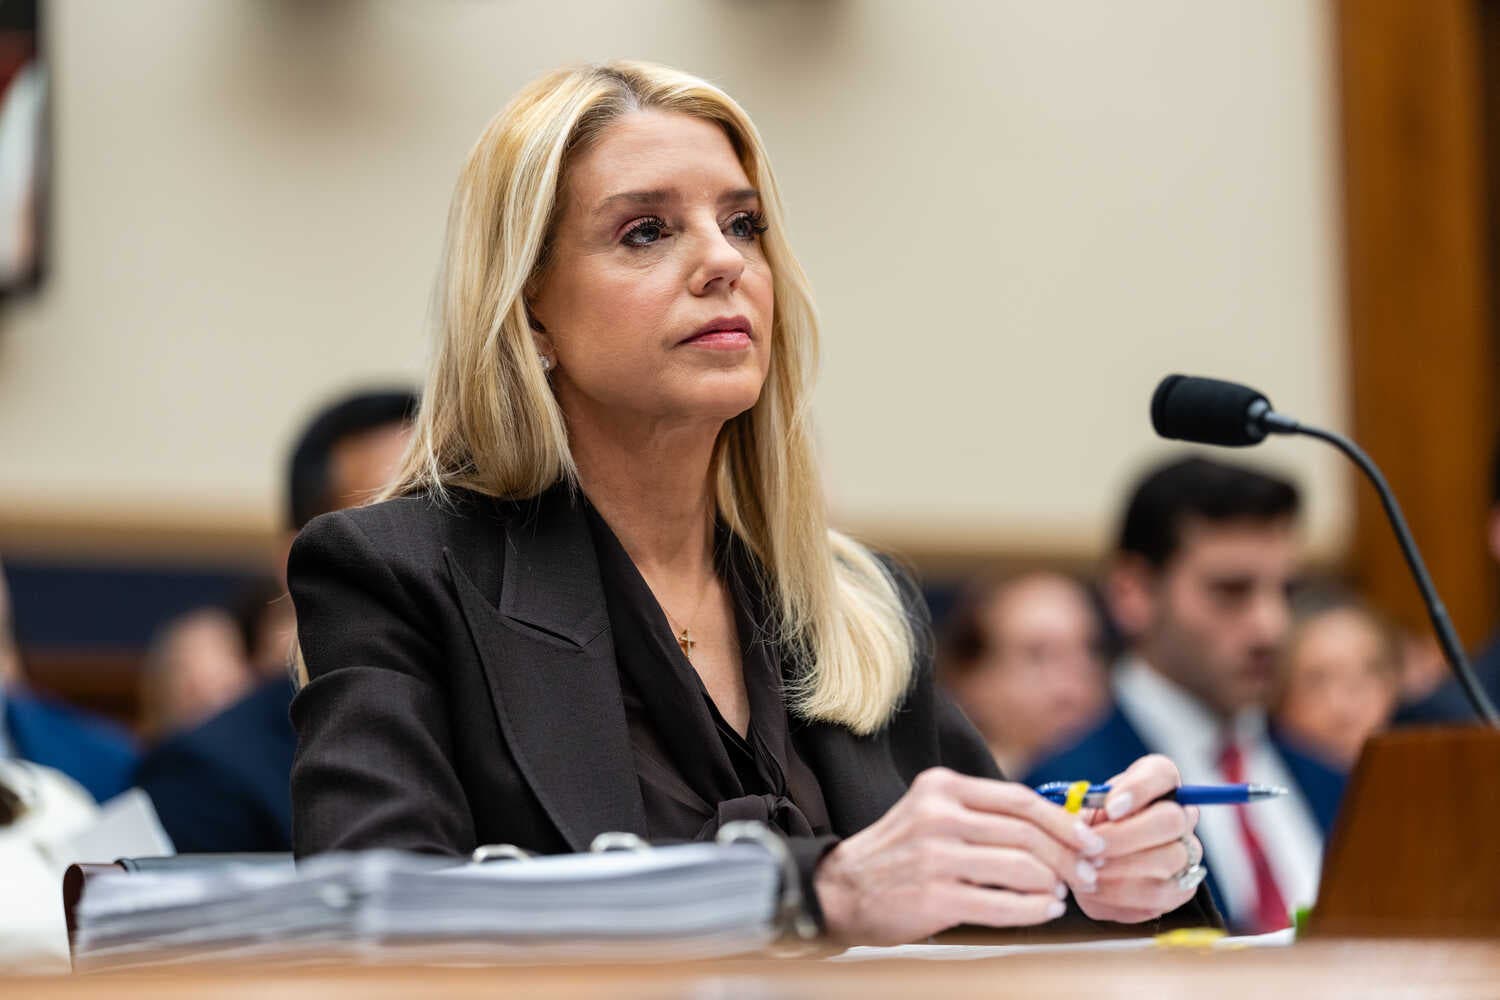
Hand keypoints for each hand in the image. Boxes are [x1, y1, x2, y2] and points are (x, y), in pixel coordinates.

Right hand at [812, 767, 1108, 944]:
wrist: (841, 890)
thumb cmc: (898, 855)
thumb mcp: (932, 813)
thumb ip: (983, 814)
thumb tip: (1055, 827)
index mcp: (942, 787)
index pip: (1021, 799)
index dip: (1064, 822)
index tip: (1088, 840)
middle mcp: (939, 814)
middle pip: (1027, 833)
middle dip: (1069, 856)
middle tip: (1087, 873)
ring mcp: (936, 856)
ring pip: (1021, 867)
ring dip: (1054, 883)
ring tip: (1062, 894)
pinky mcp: (936, 896)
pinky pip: (1003, 903)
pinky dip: (1034, 909)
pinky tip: (1044, 910)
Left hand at [1071, 754, 1204, 923]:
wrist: (1090, 864)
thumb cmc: (1088, 827)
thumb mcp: (1080, 808)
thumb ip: (1085, 806)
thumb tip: (1093, 818)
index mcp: (1157, 783)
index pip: (1161, 772)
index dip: (1138, 789)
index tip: (1110, 807)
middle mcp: (1182, 816)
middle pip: (1171, 819)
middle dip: (1123, 836)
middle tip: (1089, 846)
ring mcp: (1186, 854)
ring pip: (1168, 860)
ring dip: (1120, 868)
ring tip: (1086, 869)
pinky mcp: (1179, 891)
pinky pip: (1158, 895)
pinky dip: (1120, 894)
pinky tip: (1093, 889)